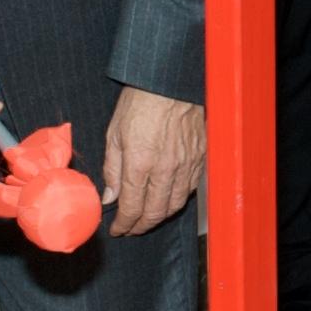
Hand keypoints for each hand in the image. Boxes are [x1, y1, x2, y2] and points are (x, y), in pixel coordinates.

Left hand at [99, 87, 205, 236]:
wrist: (170, 82)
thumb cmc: (141, 102)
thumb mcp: (115, 134)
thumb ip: (112, 169)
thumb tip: (110, 196)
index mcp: (140, 162)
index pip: (131, 207)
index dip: (123, 224)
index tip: (117, 229)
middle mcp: (165, 168)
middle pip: (155, 213)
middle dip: (141, 226)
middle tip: (131, 229)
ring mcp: (186, 164)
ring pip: (175, 205)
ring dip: (160, 217)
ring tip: (148, 218)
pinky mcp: (200, 158)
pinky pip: (190, 188)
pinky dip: (177, 200)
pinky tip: (167, 199)